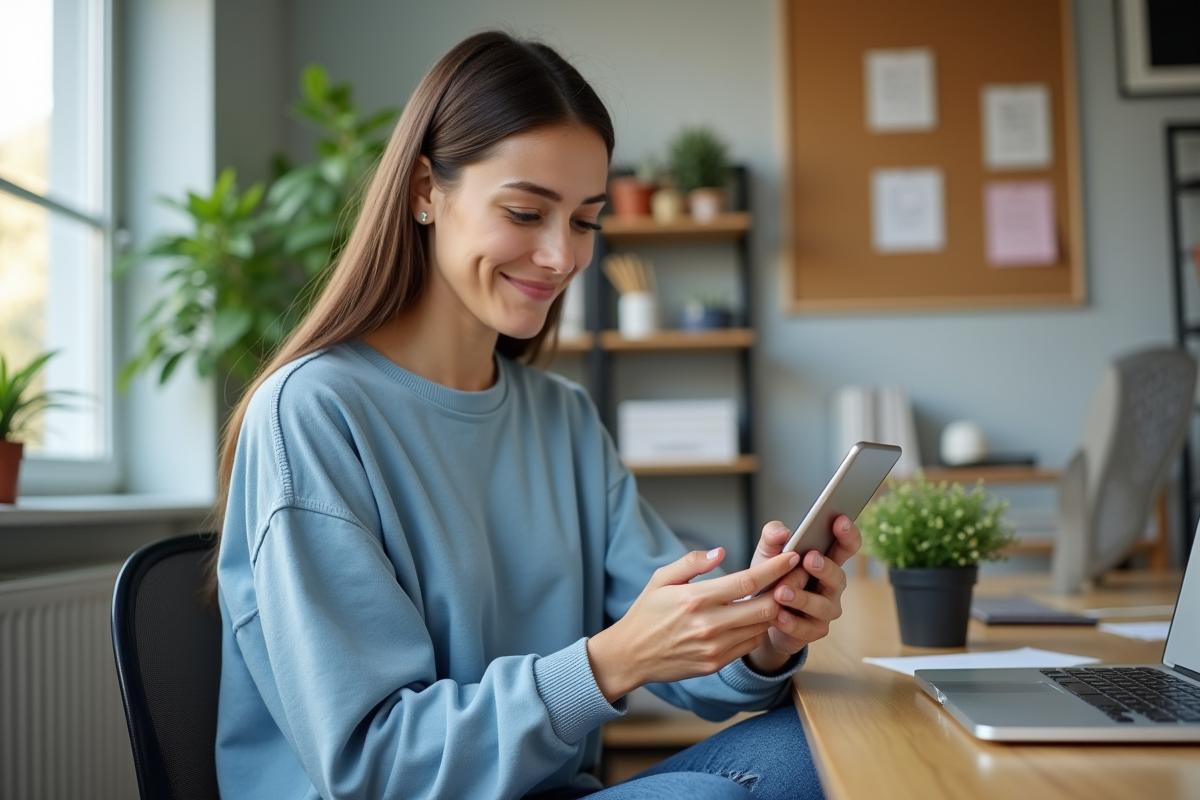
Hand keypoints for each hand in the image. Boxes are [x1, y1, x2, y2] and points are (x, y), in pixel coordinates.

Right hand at [586, 548, 799, 702]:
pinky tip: (756, 617)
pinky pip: (749, 644)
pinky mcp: (716, 663)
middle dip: (787, 589)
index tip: (792, 557)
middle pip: (765, 607)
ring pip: (762, 627)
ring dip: (775, 610)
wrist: (631, 656)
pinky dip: (758, 629)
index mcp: (695, 599)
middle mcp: (709, 625)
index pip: (748, 581)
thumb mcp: (661, 579)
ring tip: (780, 594)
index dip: (775, 569)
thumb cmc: (646, 614)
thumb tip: (721, 552)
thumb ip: (692, 563)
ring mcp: (715, 647)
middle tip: (797, 575)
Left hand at [744, 516, 861, 674]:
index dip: (848, 534)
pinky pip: (806, 628)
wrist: (760, 614)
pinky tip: (778, 616)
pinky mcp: (814, 630)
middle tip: (809, 559)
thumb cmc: (771, 578)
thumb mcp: (767, 554)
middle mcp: (831, 585)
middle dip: (825, 567)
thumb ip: (773, 537)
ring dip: (803, 598)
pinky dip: (792, 622)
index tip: (840, 520)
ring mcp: (825, 609)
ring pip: (823, 605)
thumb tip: (783, 531)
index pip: (846, 546)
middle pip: (838, 576)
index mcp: (825, 560)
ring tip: (782, 592)